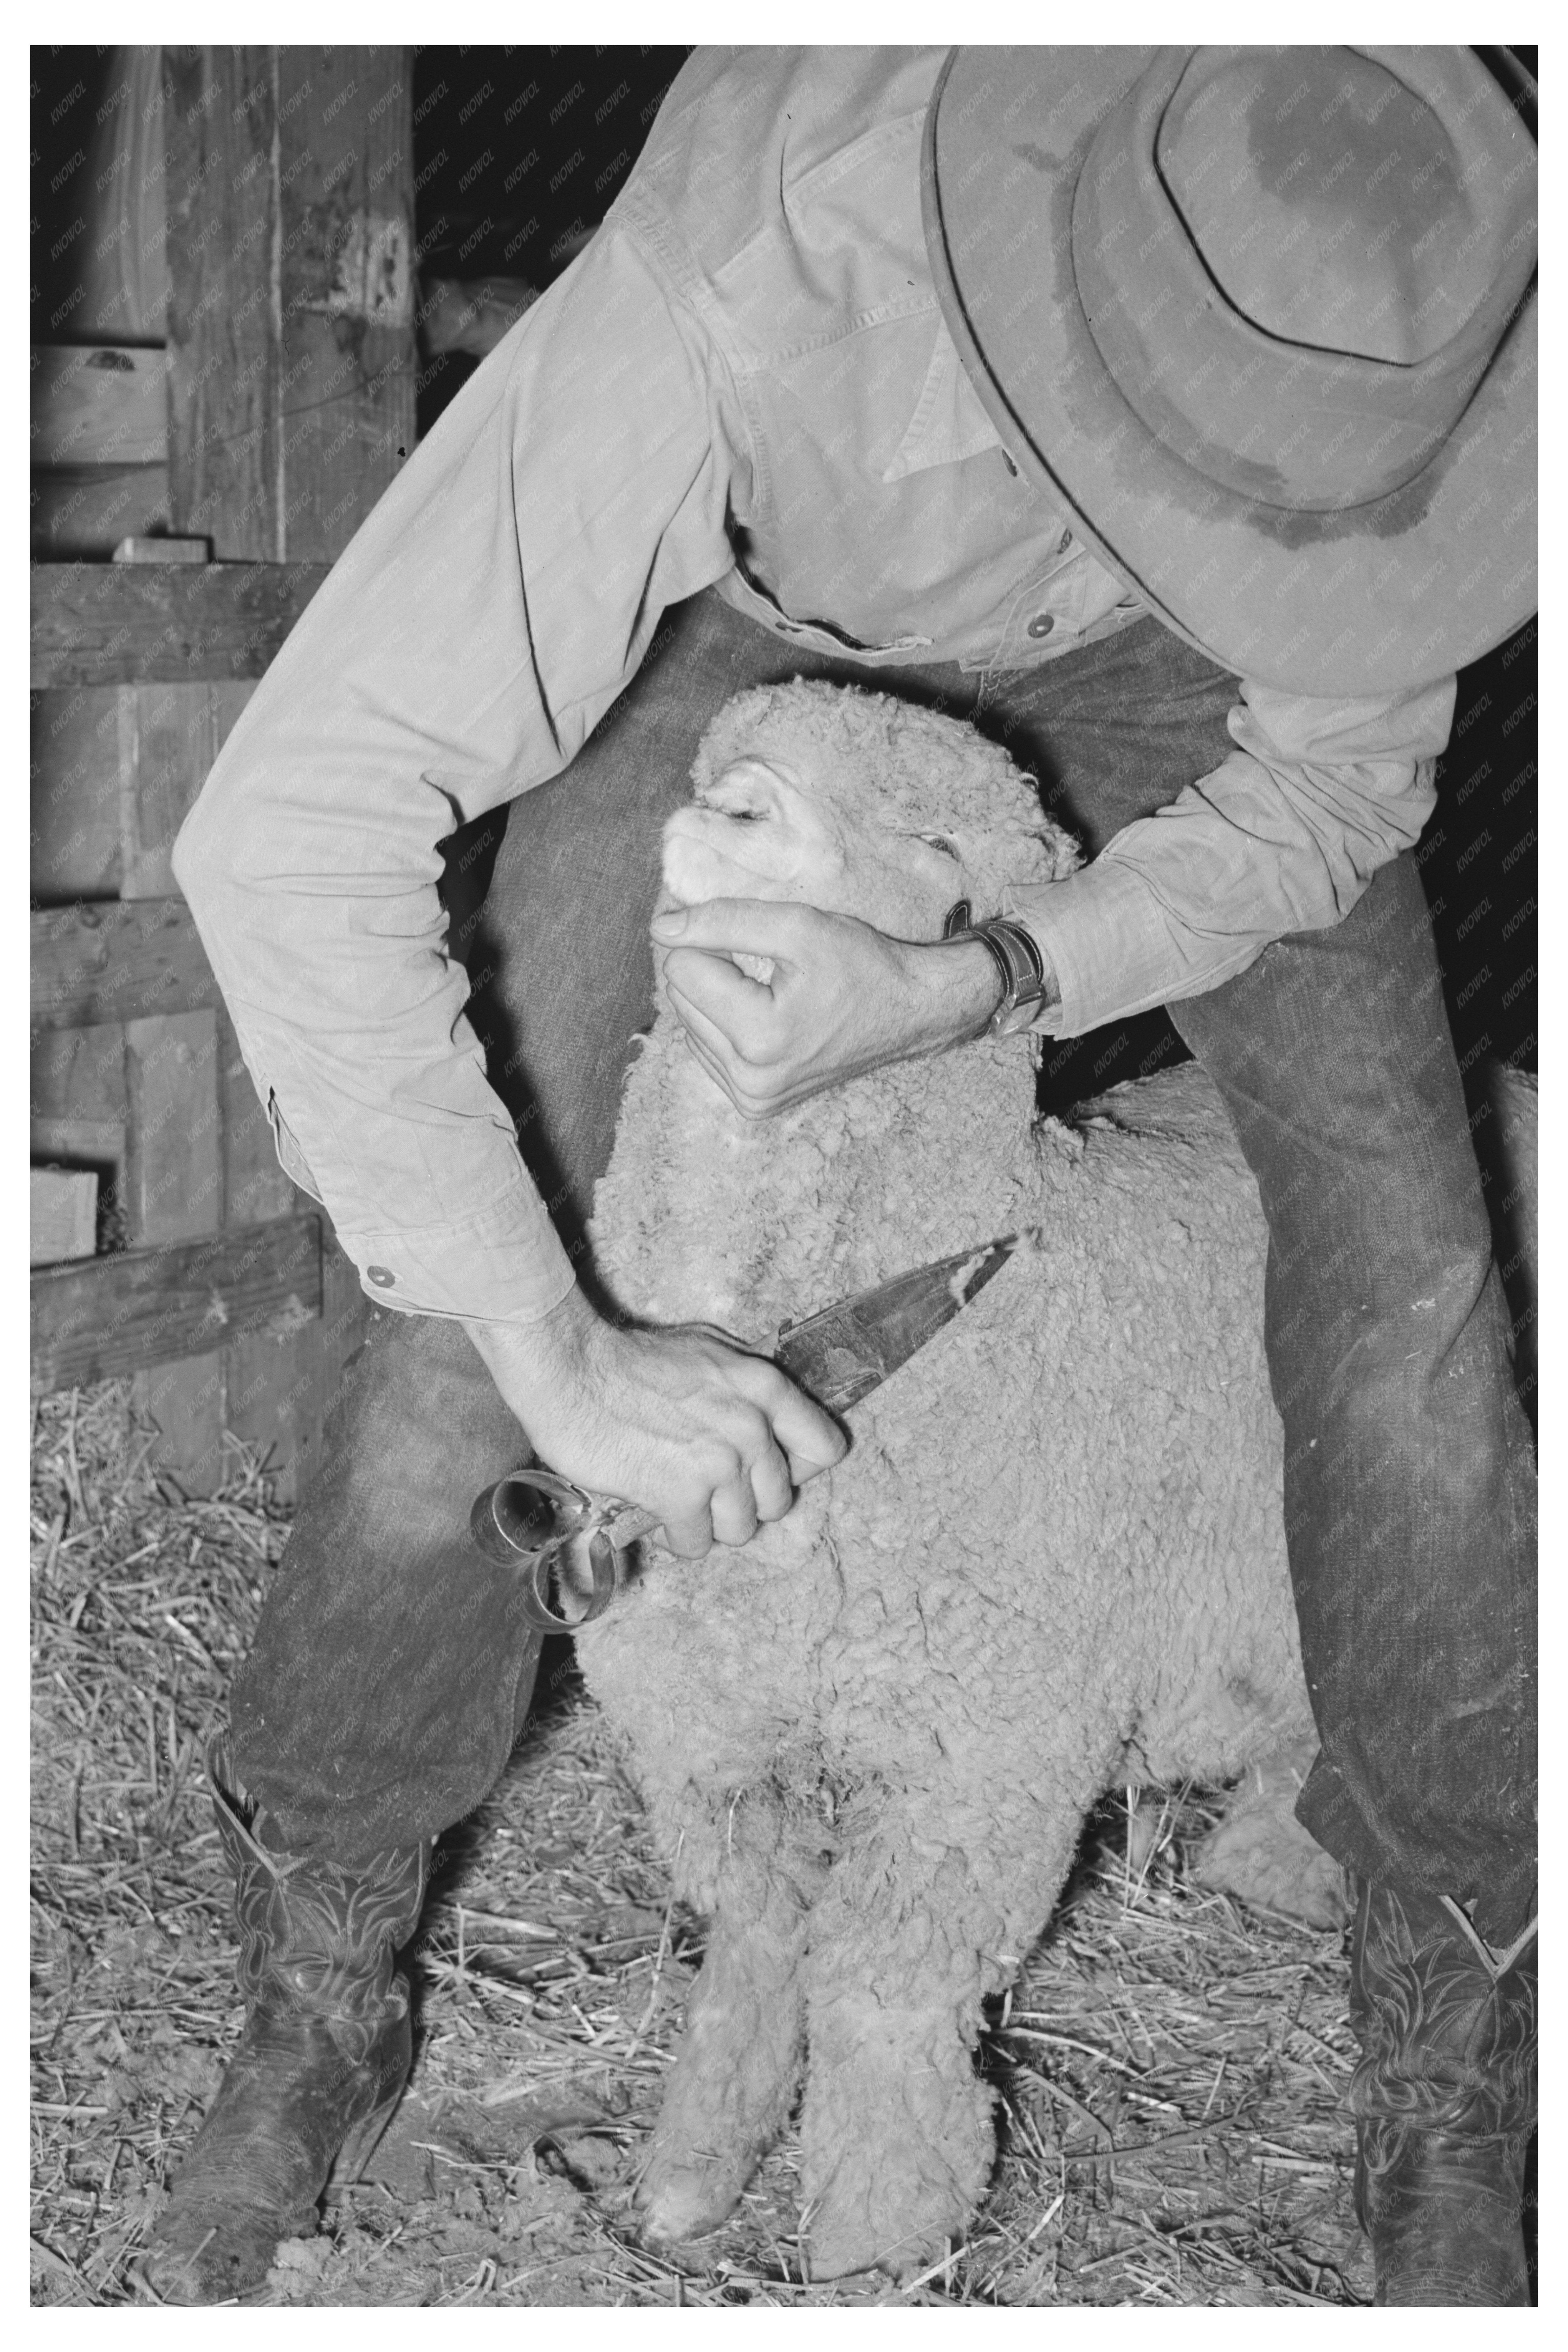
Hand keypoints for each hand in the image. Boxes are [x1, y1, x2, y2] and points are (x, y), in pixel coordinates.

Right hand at [464, 1287, 845, 1557]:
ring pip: (741, 1530)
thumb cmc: (634, 1359)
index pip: (826, 1448)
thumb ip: (747, 1388)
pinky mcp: (678, 1495)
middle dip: (745, 1501)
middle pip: (779, 1502)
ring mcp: (717, 1465)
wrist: (573, 1369)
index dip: (798, 1468)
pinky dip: (678, 1537)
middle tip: (710, 1489)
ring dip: (711, 1523)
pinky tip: (659, 1514)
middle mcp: (751, 1429)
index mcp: (765, 1389)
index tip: (768, 1471)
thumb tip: (770, 1420)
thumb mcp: (709, 1351)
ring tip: (683, 1502)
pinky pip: (697, 1543)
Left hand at [651, 898, 1001, 1116]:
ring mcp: (753, 1101)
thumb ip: (724, 921)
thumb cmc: (862, 965)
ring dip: (718, 998)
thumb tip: (660, 929)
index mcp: (760, 1039)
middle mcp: (751, 1082)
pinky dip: (728, 1026)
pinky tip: (766, 1017)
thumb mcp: (799, 927)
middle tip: (766, 964)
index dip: (713, 940)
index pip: (682, 969)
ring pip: (691, 1025)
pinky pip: (710, 1051)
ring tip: (771, 992)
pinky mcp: (756, 1106)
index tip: (754, 938)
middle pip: (681, 999)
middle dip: (713, 970)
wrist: (908, 1012)